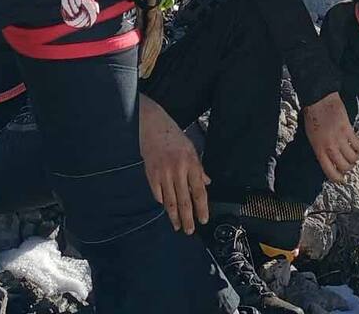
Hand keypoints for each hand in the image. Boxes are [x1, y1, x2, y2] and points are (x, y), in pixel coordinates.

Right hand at [139, 95, 209, 233]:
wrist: (153, 127)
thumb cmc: (174, 138)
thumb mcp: (192, 150)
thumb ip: (199, 169)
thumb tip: (207, 183)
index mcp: (192, 163)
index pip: (199, 191)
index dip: (202, 207)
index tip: (203, 219)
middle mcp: (179, 171)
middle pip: (185, 200)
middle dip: (188, 218)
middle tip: (190, 230)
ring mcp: (164, 174)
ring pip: (171, 201)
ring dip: (175, 216)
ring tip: (178, 226)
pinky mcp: (151, 176)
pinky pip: (158, 195)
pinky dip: (162, 203)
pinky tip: (166, 210)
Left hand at [303, 92, 358, 183]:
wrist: (319, 101)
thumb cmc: (313, 119)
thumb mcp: (312, 139)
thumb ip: (321, 151)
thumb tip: (331, 162)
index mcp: (319, 150)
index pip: (330, 172)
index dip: (338, 179)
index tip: (342, 179)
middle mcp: (330, 147)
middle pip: (344, 166)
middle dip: (348, 168)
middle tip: (349, 164)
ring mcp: (339, 138)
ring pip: (353, 157)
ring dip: (355, 159)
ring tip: (354, 155)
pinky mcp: (348, 129)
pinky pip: (358, 145)